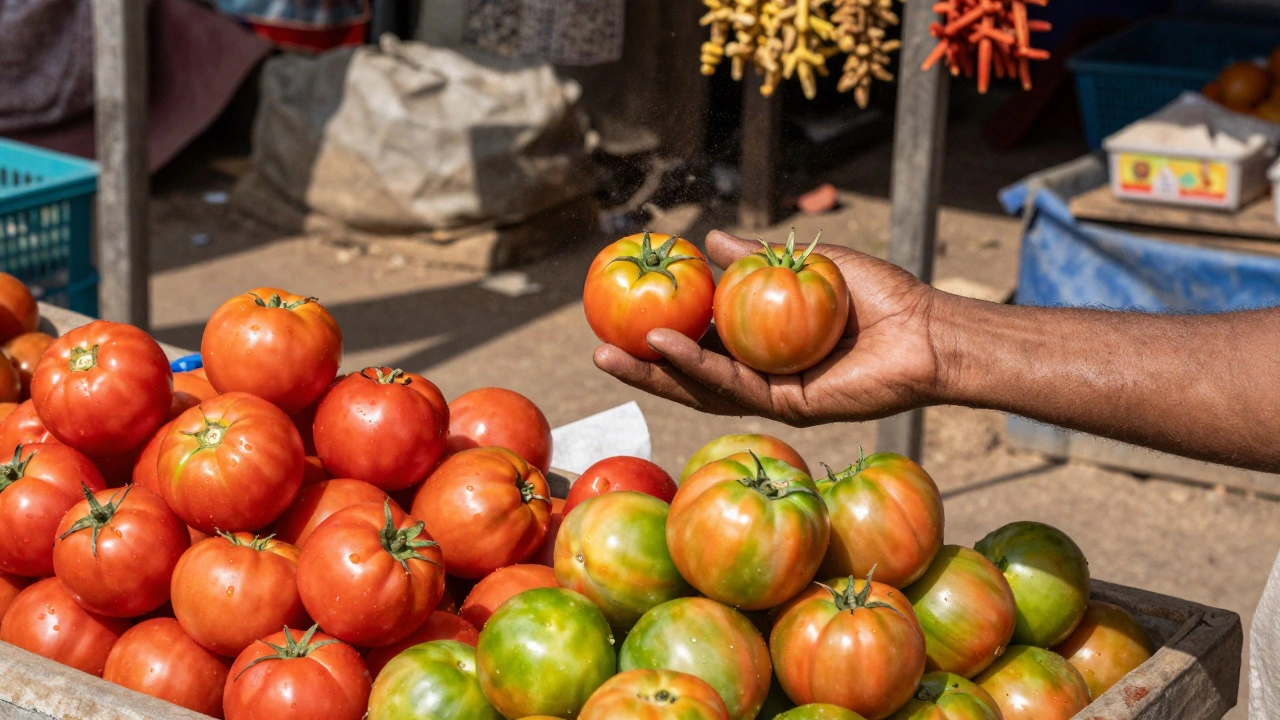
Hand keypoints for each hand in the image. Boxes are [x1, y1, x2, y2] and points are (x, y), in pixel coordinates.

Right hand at [593, 229, 946, 426]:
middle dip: (642, 366)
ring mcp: (774, 393)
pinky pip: (733, 386)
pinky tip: (666, 344)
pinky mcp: (790, 407)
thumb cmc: (879, 295)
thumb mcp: (807, 264)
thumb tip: (707, 240)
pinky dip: (696, 365)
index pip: (703, 342)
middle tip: (597, 350)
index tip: (622, 313)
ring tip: (612, 352)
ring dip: (656, 372)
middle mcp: (764, 374)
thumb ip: (757, 258)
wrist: (926, 329)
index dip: (662, 332)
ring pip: (702, 388)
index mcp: (764, 344)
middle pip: (692, 374)